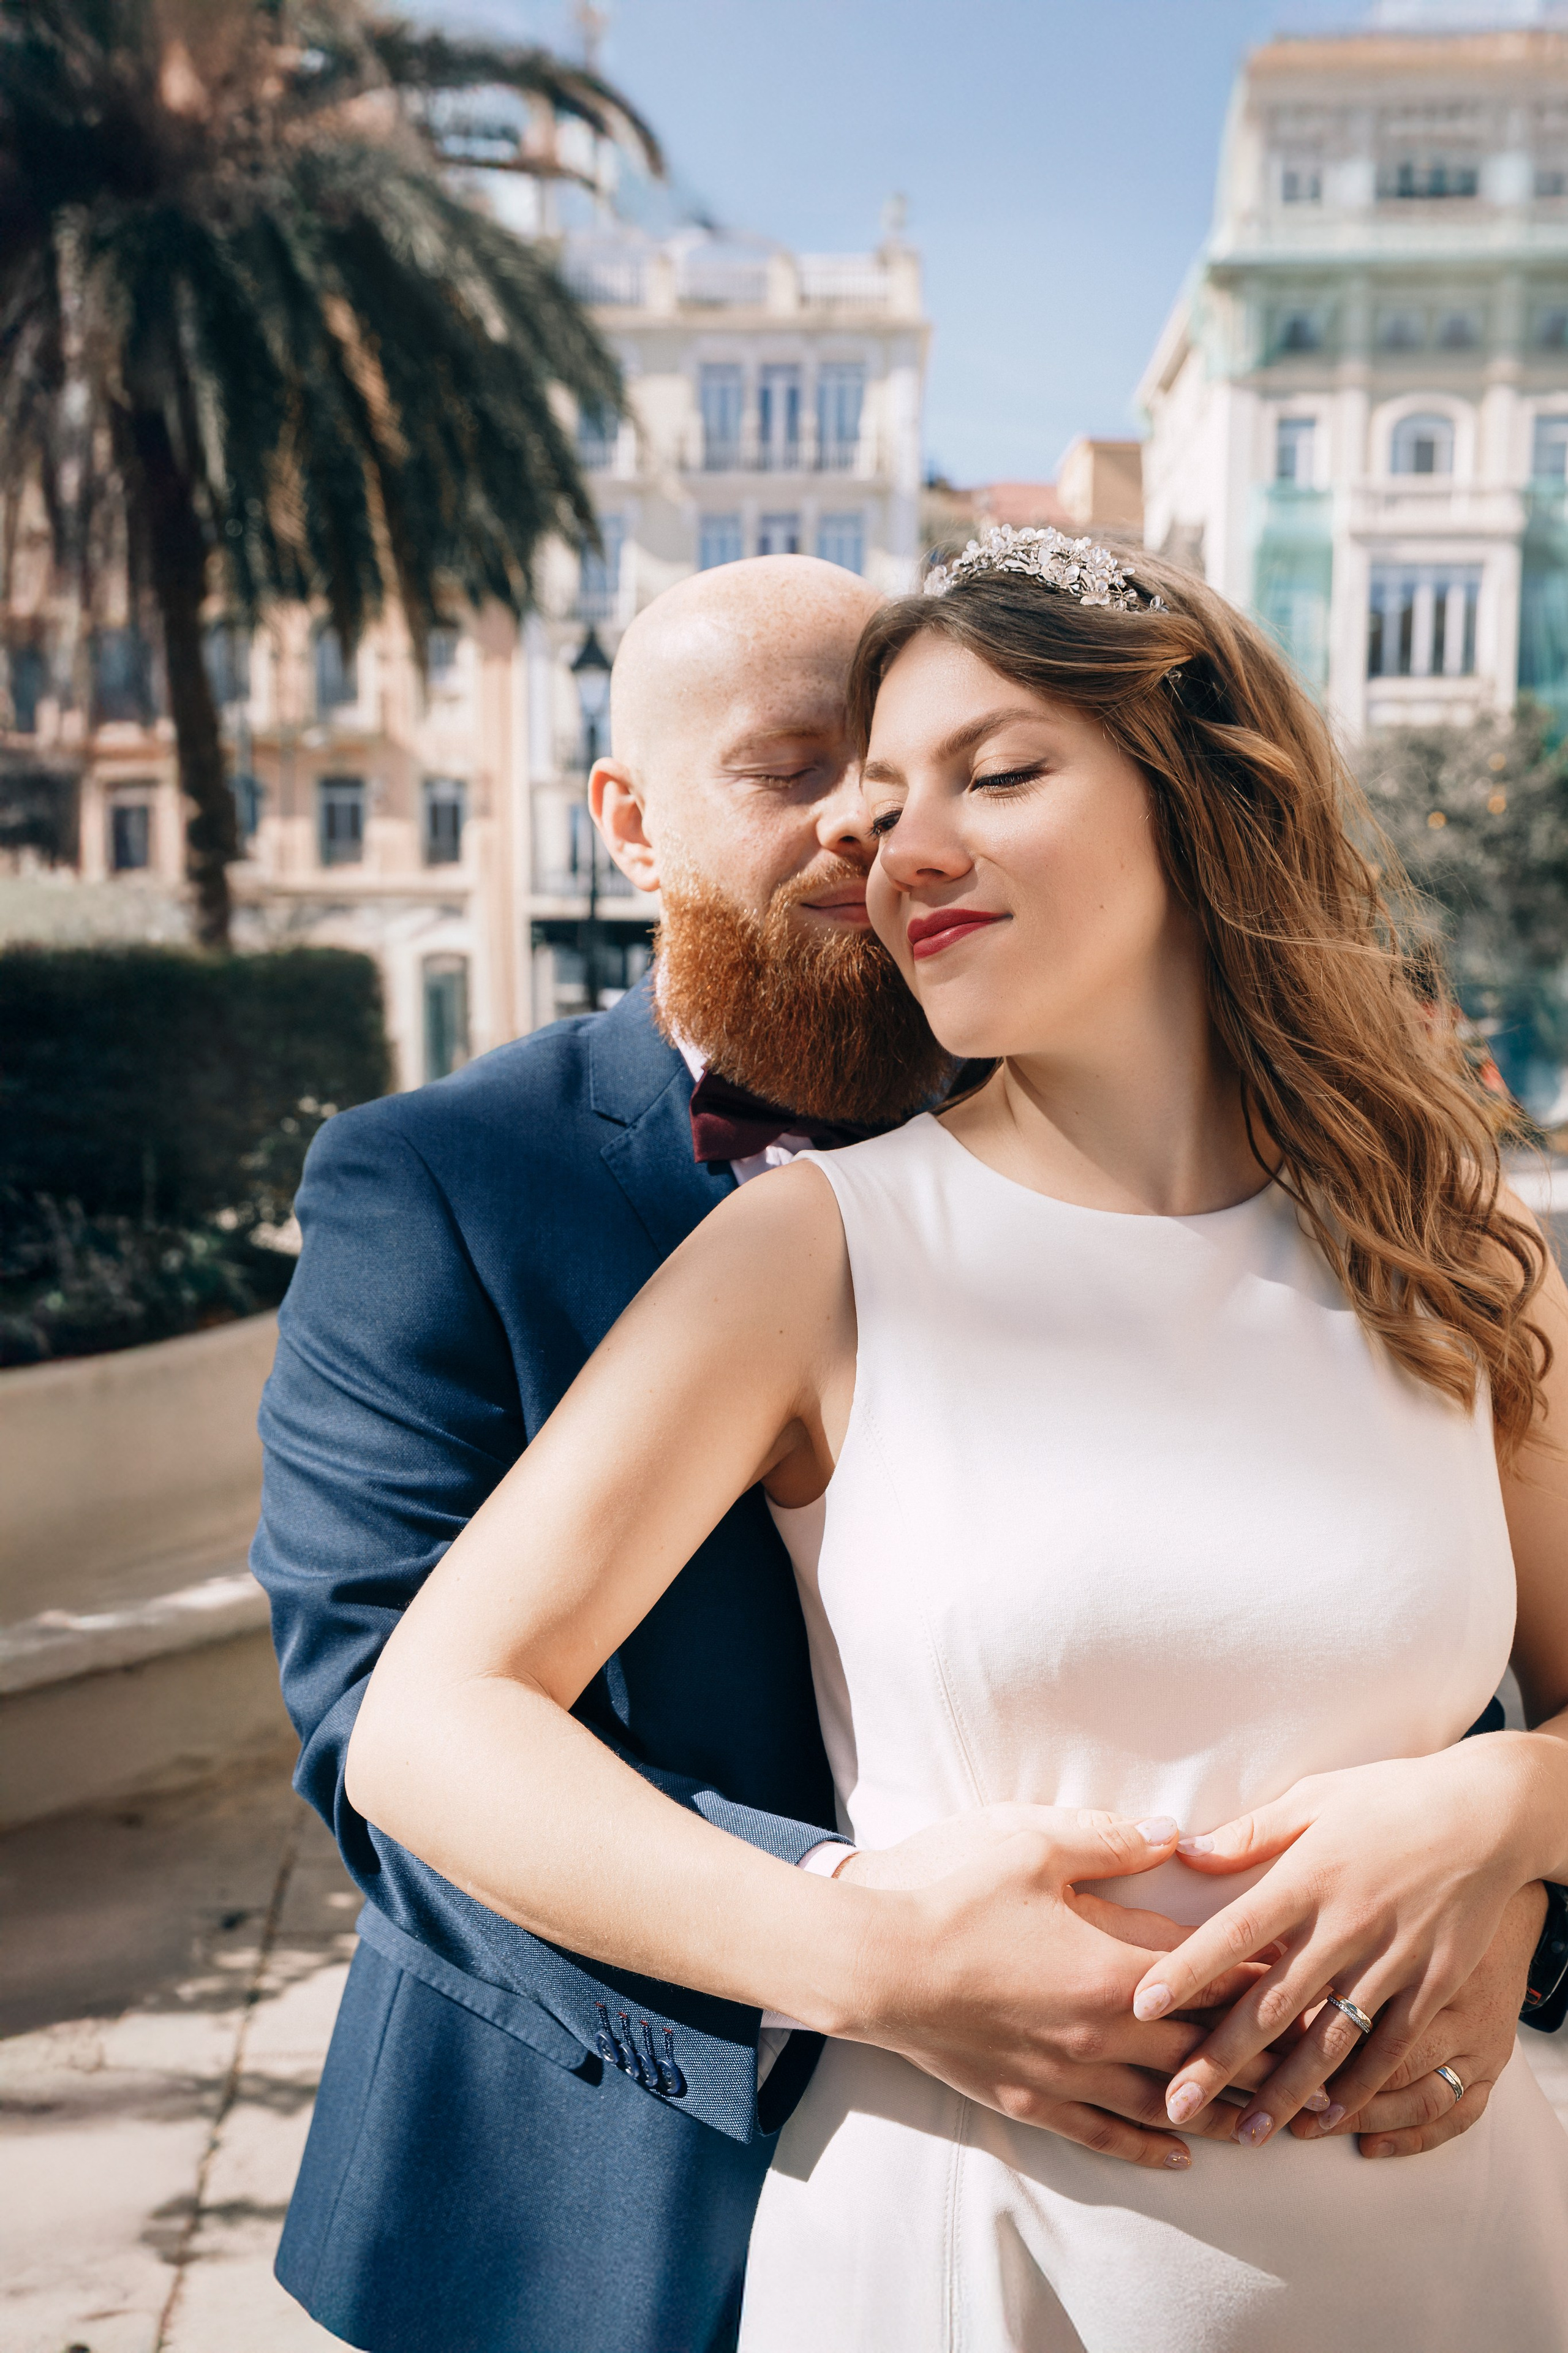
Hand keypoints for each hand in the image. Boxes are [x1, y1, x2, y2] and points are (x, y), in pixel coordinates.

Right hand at [841, 1807, 1277, 2170]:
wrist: (881, 1963)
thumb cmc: (957, 1896)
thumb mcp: (1034, 1846)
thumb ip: (1109, 1840)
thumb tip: (1172, 1831)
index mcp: (1113, 1965)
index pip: (1211, 1974)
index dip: (1266, 1975)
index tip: (1313, 1978)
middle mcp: (1104, 2030)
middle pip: (1202, 2047)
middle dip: (1263, 2054)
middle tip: (1318, 2063)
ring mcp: (1069, 2072)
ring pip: (1164, 2103)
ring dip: (1220, 2109)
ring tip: (1271, 2120)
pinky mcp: (1032, 2099)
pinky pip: (1104, 2133)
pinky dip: (1148, 2146)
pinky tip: (1179, 2155)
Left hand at [1129, 1741, 1535, 2145]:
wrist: (1487, 1814)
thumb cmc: (1390, 1799)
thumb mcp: (1315, 1798)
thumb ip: (1250, 1833)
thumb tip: (1185, 1851)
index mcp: (1309, 1875)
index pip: (1235, 1931)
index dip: (1187, 1971)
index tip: (1141, 2005)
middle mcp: (1347, 1924)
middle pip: (1274, 2001)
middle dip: (1222, 2058)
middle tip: (1177, 2102)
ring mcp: (1393, 1959)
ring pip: (1329, 2039)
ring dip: (1285, 2091)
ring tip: (1247, 2134)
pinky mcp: (1433, 1984)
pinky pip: (1391, 2048)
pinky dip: (1358, 2089)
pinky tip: (1327, 2120)